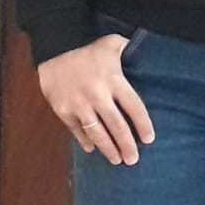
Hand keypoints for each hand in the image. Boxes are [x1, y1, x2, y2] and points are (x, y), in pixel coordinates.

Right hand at [38, 34, 155, 165]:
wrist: (54, 49)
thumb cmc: (88, 49)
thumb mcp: (112, 44)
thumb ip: (130, 49)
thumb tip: (150, 50)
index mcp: (113, 79)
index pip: (134, 107)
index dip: (143, 125)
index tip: (149, 139)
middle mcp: (97, 94)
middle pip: (117, 126)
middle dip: (126, 145)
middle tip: (133, 159)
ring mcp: (79, 103)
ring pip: (97, 132)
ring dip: (108, 149)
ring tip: (117, 160)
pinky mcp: (63, 109)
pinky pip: (76, 129)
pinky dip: (84, 140)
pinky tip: (92, 148)